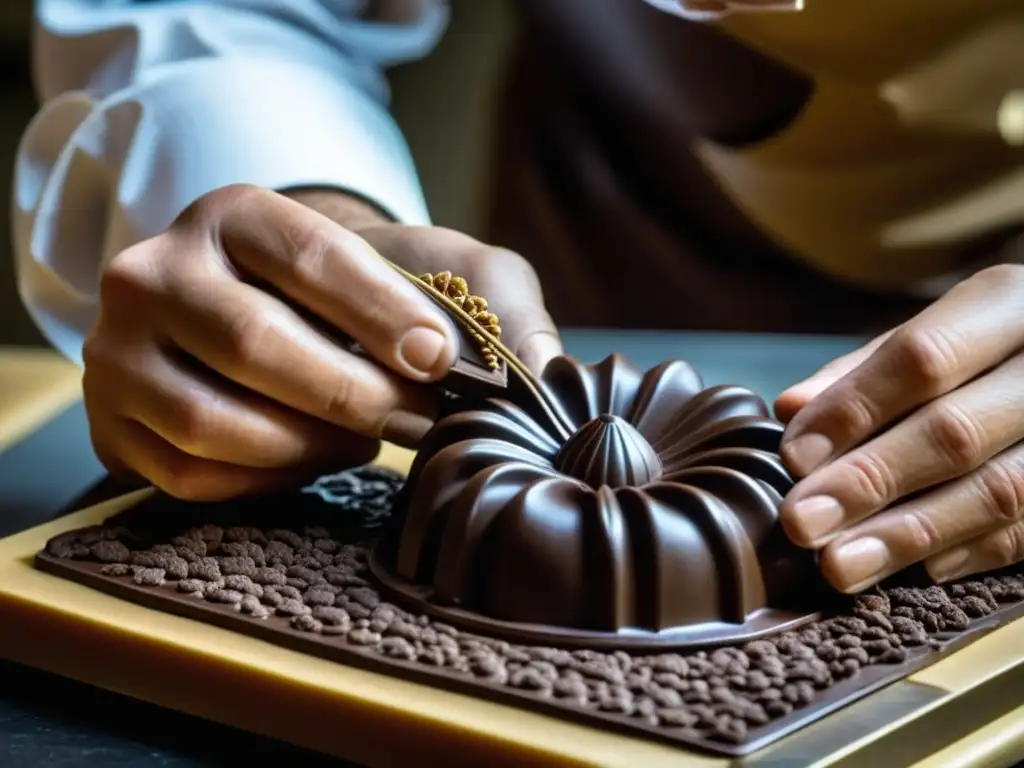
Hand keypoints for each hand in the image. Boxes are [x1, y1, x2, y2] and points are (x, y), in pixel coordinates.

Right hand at [83, 184, 559, 500]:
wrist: (266, 315)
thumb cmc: (358, 299)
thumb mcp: (431, 269)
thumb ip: (494, 298)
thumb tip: (542, 366)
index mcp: (234, 215)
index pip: (311, 259)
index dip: (381, 316)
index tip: (439, 362)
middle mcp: (154, 271)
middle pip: (254, 343)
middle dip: (353, 395)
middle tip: (416, 422)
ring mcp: (118, 352)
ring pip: (214, 421)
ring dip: (311, 444)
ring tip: (364, 436)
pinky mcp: (110, 423)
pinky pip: (189, 474)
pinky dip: (267, 478)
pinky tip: (311, 455)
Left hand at [773, 265, 1023, 592]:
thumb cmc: (988, 348)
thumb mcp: (938, 335)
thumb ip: (863, 372)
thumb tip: (790, 410)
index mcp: (1008, 305)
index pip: (922, 357)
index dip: (853, 411)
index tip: (793, 459)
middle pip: (954, 430)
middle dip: (868, 482)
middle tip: (801, 523)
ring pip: (998, 491)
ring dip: (908, 534)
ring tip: (839, 564)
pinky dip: (972, 552)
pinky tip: (917, 569)